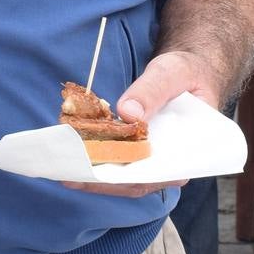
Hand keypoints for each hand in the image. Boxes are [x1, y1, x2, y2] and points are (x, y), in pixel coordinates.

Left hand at [62, 50, 213, 198]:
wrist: (189, 71)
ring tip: (65, 165)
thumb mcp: (172, 73)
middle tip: (69, 174)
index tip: (97, 175)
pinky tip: (74, 150)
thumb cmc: (187, 73)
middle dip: (99, 179)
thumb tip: (128, 113)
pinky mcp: (138, 150)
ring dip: (93, 171)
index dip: (125, 179)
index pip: (155, 176)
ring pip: (122, 175)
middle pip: (133, 181)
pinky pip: (117, 159)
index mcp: (188, 153)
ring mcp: (153, 159)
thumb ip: (153, 91)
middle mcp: (170, 164)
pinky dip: (96, 155)